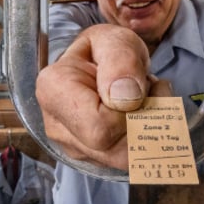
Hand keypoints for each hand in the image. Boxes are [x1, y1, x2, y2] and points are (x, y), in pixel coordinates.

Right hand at [35, 24, 171, 169]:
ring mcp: (73, 148)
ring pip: (127, 161)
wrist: (101, 64)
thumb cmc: (106, 51)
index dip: (130, 110)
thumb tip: (124, 98)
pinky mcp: (92, 159)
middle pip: (115, 150)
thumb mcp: (116, 40)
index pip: (99, 127)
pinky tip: (139, 117)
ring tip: (143, 102)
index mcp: (54, 91)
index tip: (136, 84)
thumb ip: (120, 60)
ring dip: (149, 130)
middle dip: (144, 120)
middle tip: (146, 91)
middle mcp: (57, 126)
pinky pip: (130, 162)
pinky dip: (146, 141)